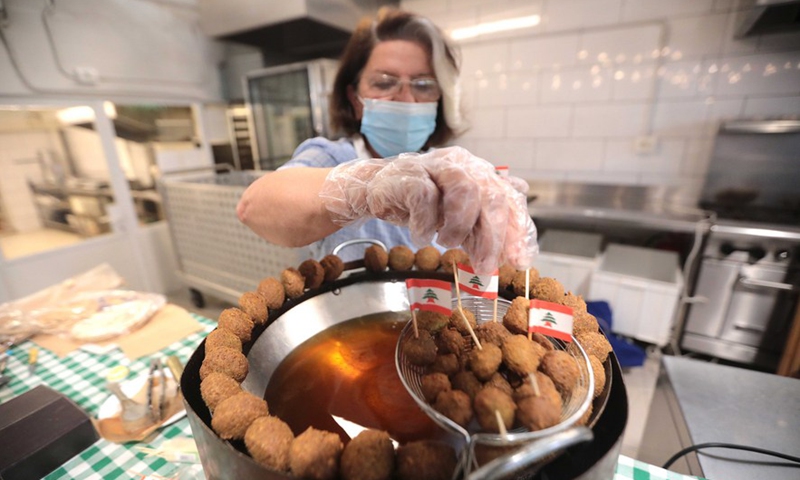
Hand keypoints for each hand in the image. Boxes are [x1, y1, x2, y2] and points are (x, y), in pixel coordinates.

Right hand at [320, 146, 537, 271]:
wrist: (377, 189)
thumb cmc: (422, 203)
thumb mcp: (458, 218)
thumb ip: (486, 226)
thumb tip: (519, 244)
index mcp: (479, 172)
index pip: (510, 199)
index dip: (518, 230)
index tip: (520, 261)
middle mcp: (462, 165)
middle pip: (492, 196)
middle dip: (493, 237)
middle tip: (486, 266)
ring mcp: (435, 167)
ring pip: (465, 191)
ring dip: (458, 227)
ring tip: (446, 242)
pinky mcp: (409, 176)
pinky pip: (426, 199)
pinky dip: (425, 225)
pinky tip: (421, 236)